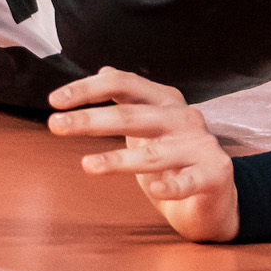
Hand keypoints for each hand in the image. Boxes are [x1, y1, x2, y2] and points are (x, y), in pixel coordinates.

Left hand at [48, 67, 239, 242]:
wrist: (215, 200)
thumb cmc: (174, 161)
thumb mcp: (147, 128)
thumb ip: (128, 100)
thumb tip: (103, 70)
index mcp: (164, 100)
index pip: (123, 84)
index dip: (88, 89)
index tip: (54, 100)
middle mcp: (184, 117)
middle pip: (131, 115)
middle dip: (90, 120)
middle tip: (55, 125)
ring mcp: (201, 146)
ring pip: (154, 152)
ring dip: (118, 160)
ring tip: (87, 165)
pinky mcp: (215, 175)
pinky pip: (188, 182)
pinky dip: (171, 186)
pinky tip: (156, 190)